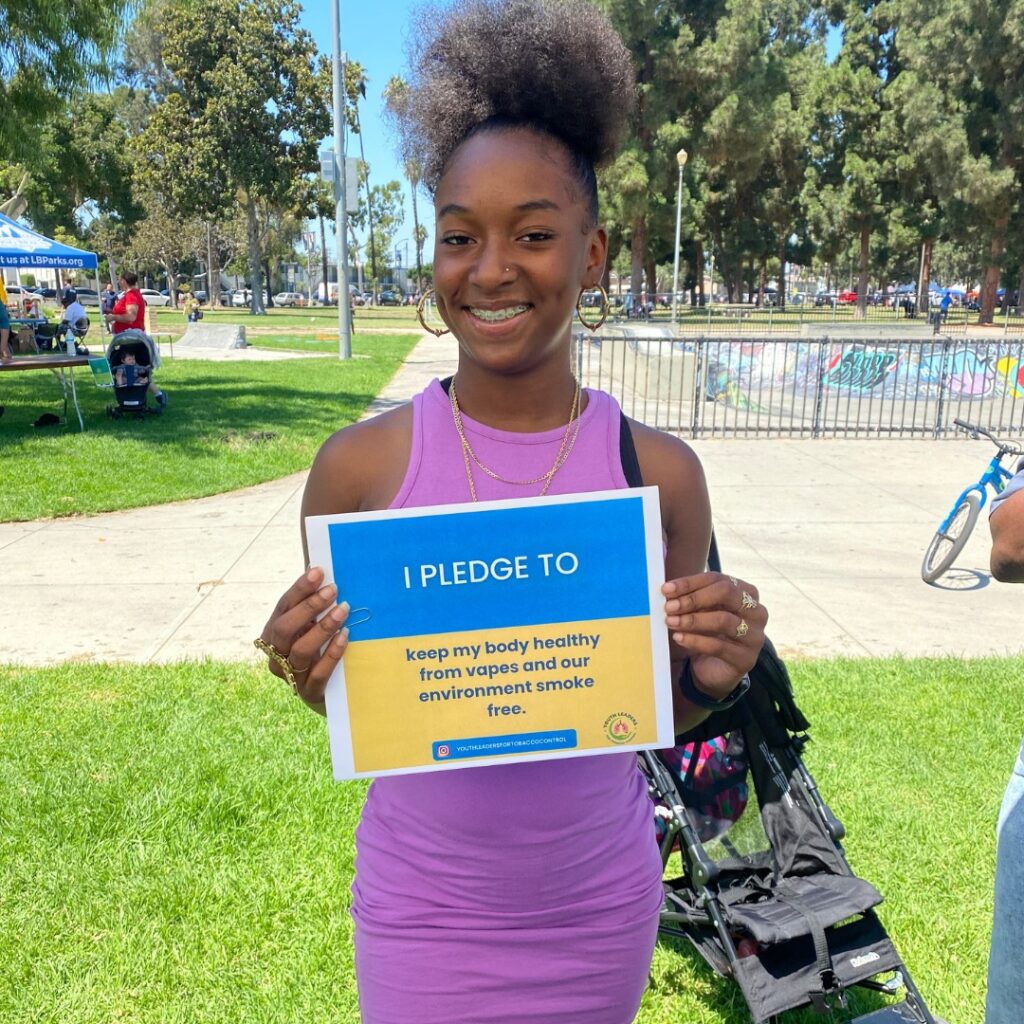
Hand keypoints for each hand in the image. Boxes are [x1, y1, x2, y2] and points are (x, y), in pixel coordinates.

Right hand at [257, 566, 350, 706]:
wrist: (328, 696)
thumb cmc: (319, 653)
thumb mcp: (312, 629)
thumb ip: (313, 607)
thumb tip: (320, 571)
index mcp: (273, 635)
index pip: (283, 607)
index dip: (299, 589)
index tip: (318, 571)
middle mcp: (276, 655)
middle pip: (285, 628)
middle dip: (309, 606)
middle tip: (333, 590)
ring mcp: (291, 676)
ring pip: (300, 650)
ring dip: (323, 627)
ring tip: (343, 610)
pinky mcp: (309, 693)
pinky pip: (318, 673)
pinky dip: (332, 653)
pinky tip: (345, 636)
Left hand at [663, 572, 767, 698]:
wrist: (716, 669)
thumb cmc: (709, 632)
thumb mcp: (702, 611)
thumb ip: (691, 598)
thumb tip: (668, 591)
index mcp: (747, 593)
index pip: (717, 579)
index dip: (690, 583)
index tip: (666, 589)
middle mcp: (757, 612)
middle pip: (726, 593)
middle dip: (693, 599)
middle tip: (669, 606)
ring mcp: (754, 636)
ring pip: (722, 620)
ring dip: (692, 620)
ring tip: (671, 622)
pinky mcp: (746, 658)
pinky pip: (718, 646)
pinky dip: (694, 640)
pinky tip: (678, 638)